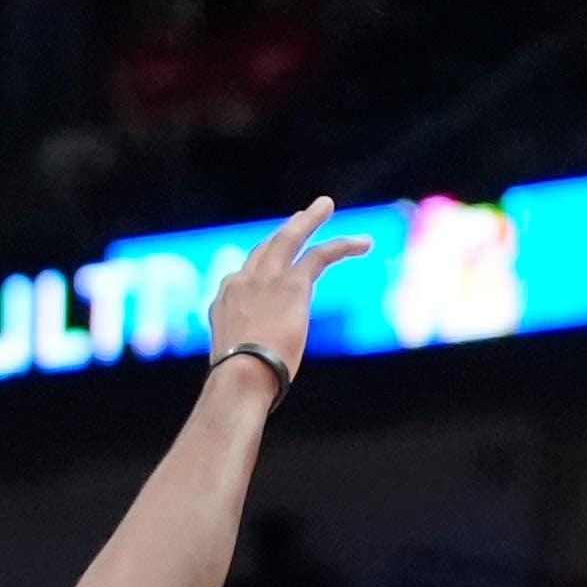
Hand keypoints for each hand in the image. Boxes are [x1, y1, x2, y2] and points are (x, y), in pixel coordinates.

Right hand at [204, 200, 373, 385]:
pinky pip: (320, 255)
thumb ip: (243, 353)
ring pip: (289, 238)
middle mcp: (241, 282)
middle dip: (284, 230)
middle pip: (264, 247)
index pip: (243, 275)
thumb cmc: (237, 381)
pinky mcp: (293, 285)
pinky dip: (342, 245)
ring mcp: (266, 280)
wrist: (241, 375)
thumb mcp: (235, 362)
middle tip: (300, 217)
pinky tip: (363, 242)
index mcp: (223, 301)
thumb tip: (251, 372)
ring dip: (308, 220)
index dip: (261, 267)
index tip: (274, 264)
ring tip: (325, 206)